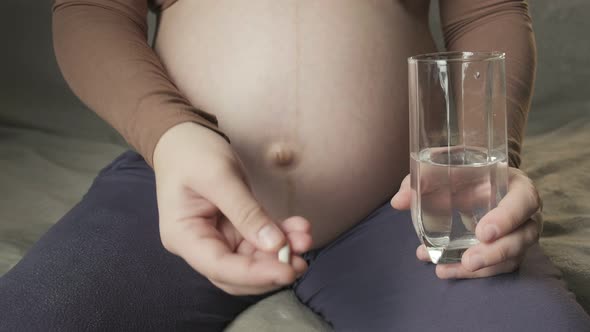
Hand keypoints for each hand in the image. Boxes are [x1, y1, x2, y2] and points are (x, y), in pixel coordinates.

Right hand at [153, 123, 312, 293]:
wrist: (184, 137)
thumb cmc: (192, 153)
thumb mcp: (220, 178)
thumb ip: (246, 212)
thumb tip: (275, 244)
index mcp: (183, 235)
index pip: (220, 267)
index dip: (255, 275)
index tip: (287, 271)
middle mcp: (198, 243)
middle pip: (236, 272)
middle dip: (270, 268)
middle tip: (302, 261)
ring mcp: (216, 238)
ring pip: (251, 259)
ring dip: (279, 253)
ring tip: (305, 238)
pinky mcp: (232, 229)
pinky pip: (259, 241)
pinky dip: (279, 237)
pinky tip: (299, 227)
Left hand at [391, 167, 541, 278]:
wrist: (475, 181)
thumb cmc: (464, 171)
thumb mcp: (446, 167)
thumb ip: (423, 179)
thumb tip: (398, 201)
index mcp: (517, 186)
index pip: (524, 201)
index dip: (507, 218)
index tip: (482, 232)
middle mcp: (525, 213)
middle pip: (522, 237)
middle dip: (495, 253)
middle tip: (468, 261)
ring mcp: (519, 235)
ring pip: (511, 258)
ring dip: (480, 269)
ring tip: (443, 269)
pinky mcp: (507, 252)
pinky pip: (496, 268)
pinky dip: (469, 273)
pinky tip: (442, 269)